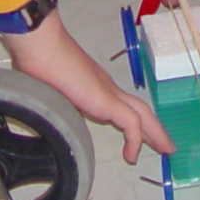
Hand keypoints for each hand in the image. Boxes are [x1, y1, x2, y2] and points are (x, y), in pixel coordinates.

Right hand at [1, 9, 172, 164]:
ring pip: (141, 114)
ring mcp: (108, 91)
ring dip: (154, 133)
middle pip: (138, 108)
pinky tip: (131, 156)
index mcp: (92, 84)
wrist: (39, 43)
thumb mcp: (43, 88)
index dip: (128, 117)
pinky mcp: (106, 100)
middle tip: (163, 144)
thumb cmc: (35, 61)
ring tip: (164, 150)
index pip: (117, 103)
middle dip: (152, 127)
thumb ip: (48, 100)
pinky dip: (135, 140)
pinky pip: (130, 123)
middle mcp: (105, 86)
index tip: (131, 133)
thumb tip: (38, 112)